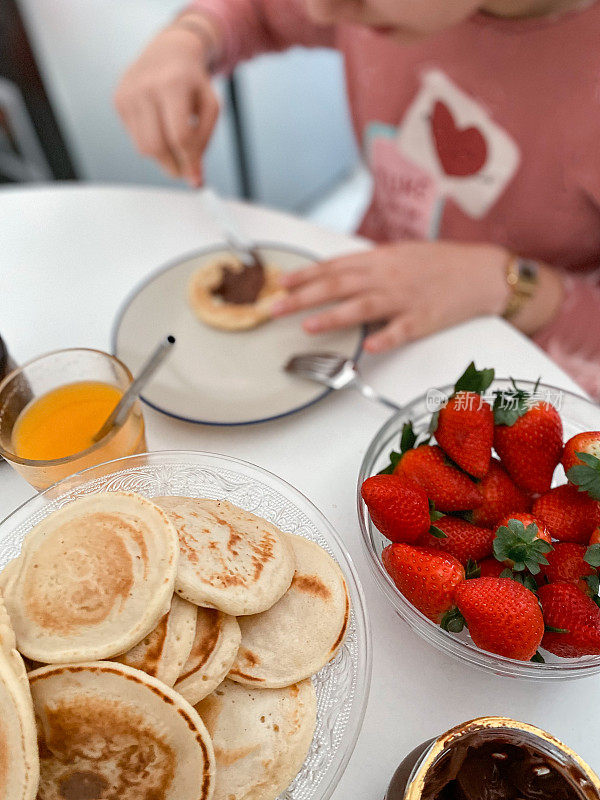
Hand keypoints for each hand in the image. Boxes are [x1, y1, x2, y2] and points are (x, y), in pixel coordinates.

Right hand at [114, 21, 219, 185]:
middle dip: (173, 166)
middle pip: (157, 146)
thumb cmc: (193, 81)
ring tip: (176, 148)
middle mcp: (145, 87)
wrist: (169, 50)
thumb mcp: (210, 106)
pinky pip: (135, 139)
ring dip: (163, 158)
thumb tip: (194, 177)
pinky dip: (151, 143)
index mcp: (172, 84)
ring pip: (143, 148)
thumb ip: (204, 141)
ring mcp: (127, 94)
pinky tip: (161, 128)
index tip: (196, 180)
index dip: (189, 162)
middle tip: (185, 171)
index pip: (179, 135)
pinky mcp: (118, 101)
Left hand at [273, 241, 509, 352]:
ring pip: (363, 307)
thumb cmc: (440, 264)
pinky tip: (368, 347)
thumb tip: (336, 275)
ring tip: (307, 326)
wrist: (482, 272)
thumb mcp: (400, 255)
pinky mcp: (424, 320)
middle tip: (275, 308)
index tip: (280, 283)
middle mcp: (388, 277)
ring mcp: (405, 299)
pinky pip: (401, 331)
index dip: (305, 275)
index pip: (334, 266)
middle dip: (303, 297)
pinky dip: (384, 338)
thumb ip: (368, 266)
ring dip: (333, 317)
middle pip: (339, 285)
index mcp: (380, 259)